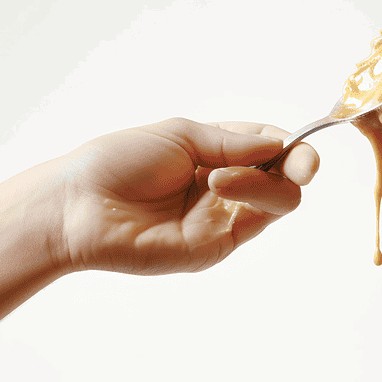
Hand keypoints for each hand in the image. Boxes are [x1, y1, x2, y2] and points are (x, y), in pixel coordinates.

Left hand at [57, 118, 318, 274]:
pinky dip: (250, 196)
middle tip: (298, 161)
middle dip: (297, 164)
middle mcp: (226, 187)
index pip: (271, 147)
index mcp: (217, 155)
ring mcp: (223, 218)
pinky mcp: (217, 246)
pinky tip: (218, 184)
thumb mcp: (183, 134)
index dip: (292, 144)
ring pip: (280, 200)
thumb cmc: (118, 162)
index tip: (301, 141)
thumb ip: (235, 141)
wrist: (79, 206)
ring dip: (263, 179)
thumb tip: (282, 143)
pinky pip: (256, 222)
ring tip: (221, 176)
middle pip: (285, 176)